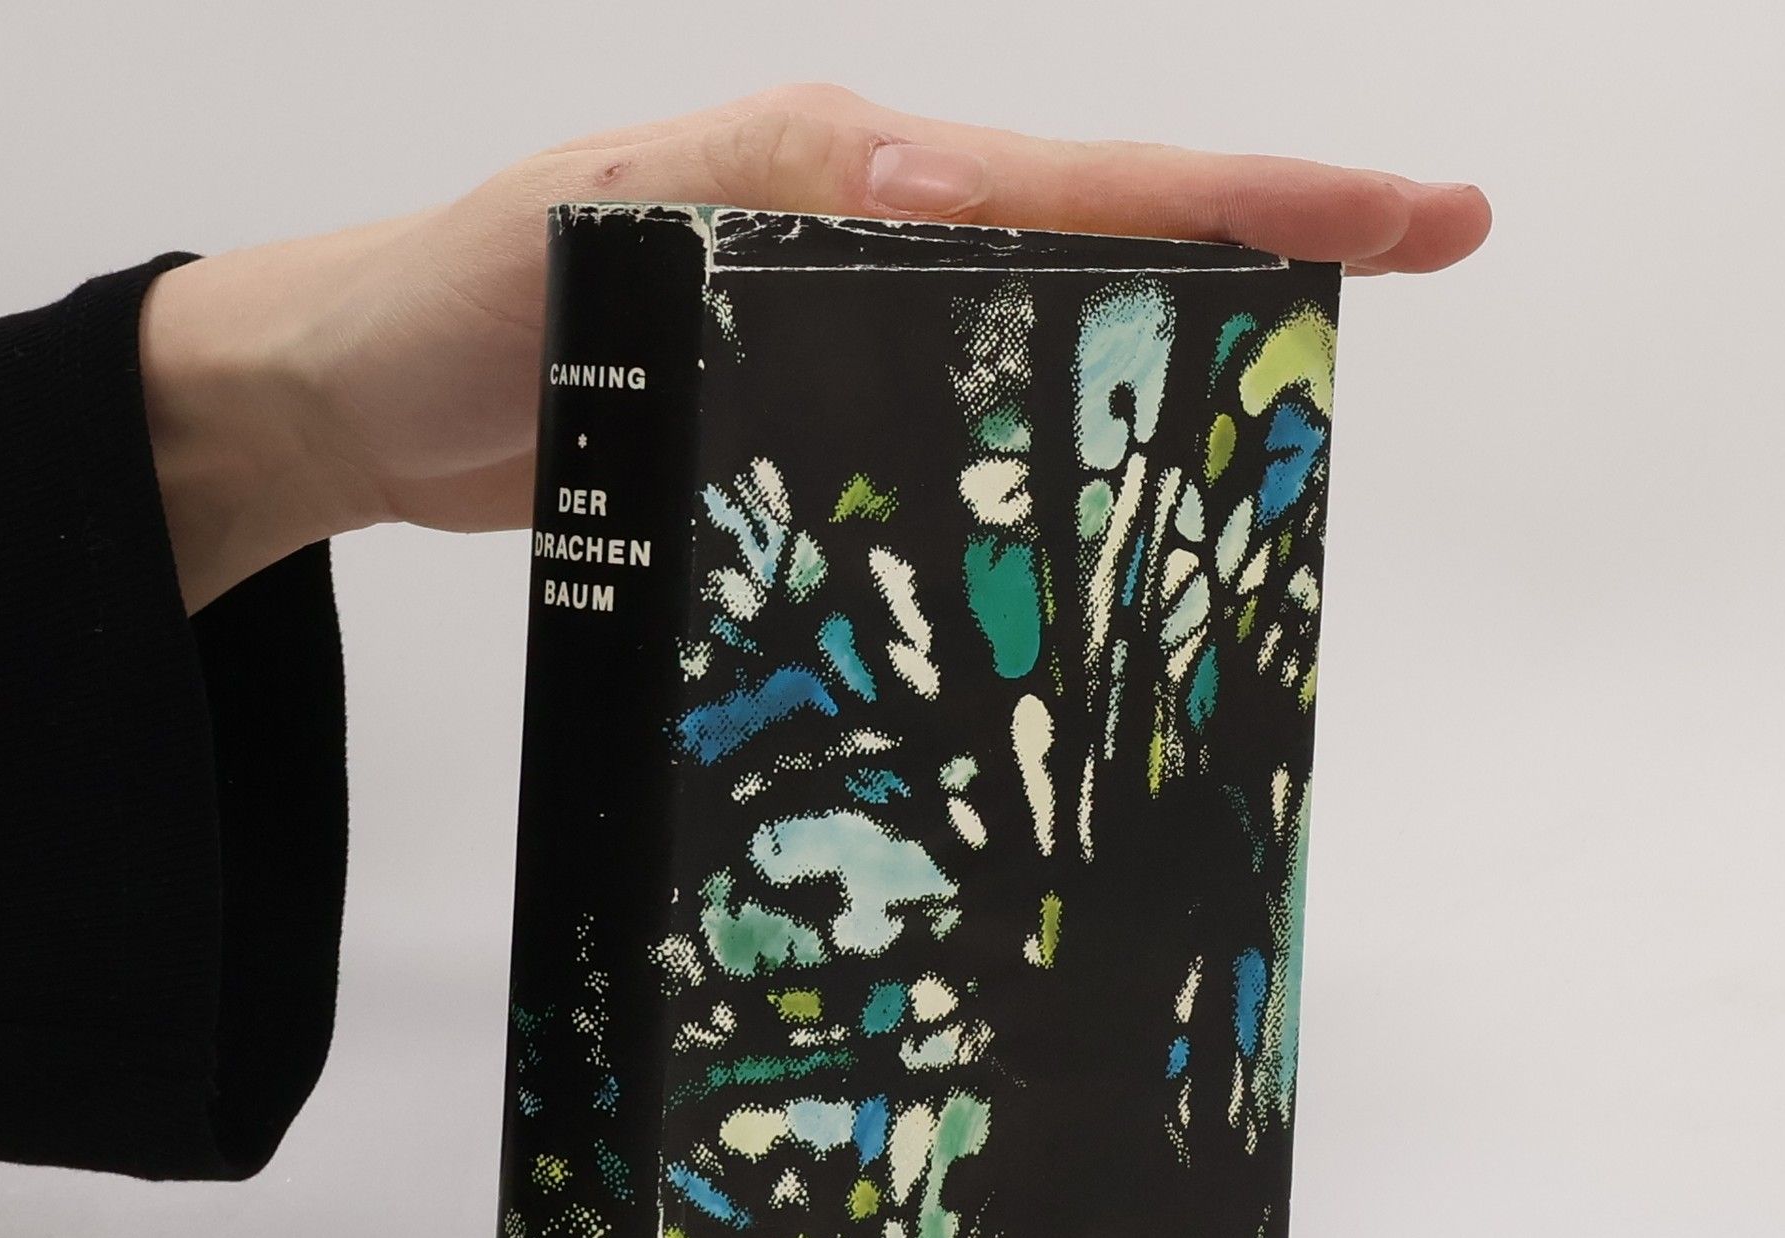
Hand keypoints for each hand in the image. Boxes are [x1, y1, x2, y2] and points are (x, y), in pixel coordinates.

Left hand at [139, 81, 1491, 612]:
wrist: (367, 401)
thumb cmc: (459, 305)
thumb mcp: (606, 225)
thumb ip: (771, 198)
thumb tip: (952, 186)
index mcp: (847, 177)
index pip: (1088, 180)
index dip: (1258, 197)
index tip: (1417, 213)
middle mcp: (868, 241)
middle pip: (1104, 244)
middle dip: (1258, 260)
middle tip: (1406, 279)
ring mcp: (847, 333)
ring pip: (1046, 342)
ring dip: (1168, 367)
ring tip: (1291, 414)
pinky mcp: (813, 418)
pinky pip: (962, 429)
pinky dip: (1044, 460)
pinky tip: (1094, 514)